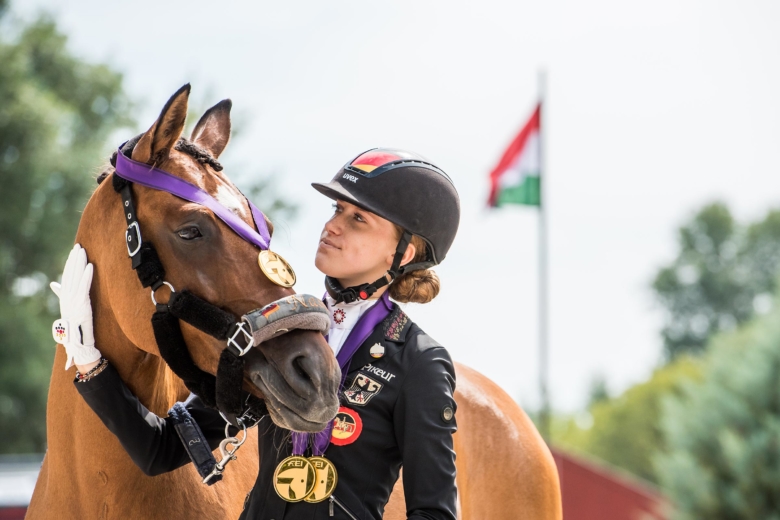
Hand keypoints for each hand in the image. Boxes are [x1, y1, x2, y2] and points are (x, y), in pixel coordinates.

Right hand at [50, 244, 100, 369]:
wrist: (78, 343)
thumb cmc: (76, 327)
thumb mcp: (70, 309)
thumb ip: (63, 295)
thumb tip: (54, 284)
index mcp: (65, 298)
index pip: (67, 276)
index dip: (70, 264)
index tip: (73, 252)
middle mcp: (67, 298)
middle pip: (70, 274)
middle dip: (74, 260)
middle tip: (78, 246)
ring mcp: (73, 300)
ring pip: (76, 278)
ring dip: (80, 264)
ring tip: (83, 251)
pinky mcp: (81, 304)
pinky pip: (84, 287)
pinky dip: (87, 276)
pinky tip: (90, 266)